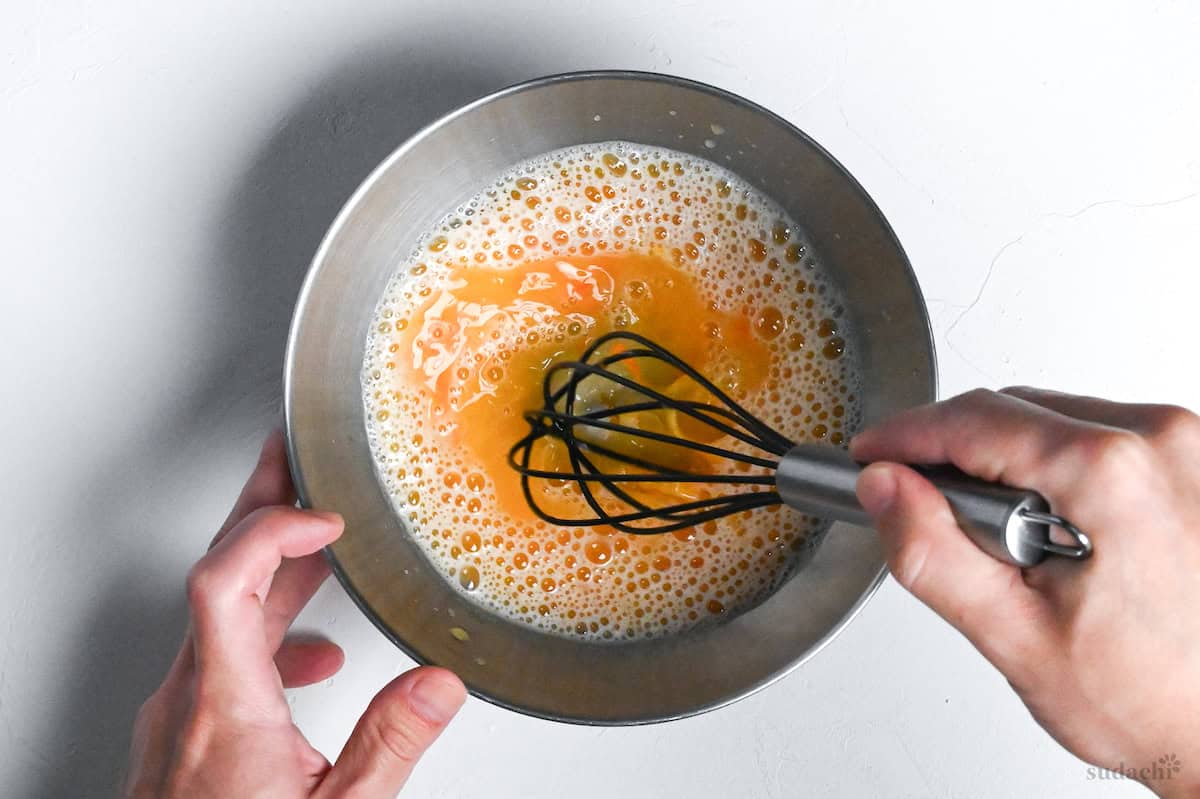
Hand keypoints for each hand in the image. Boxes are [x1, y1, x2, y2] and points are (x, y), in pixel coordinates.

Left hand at [123, 431, 465, 797]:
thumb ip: (388, 748)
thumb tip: (438, 684)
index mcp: (222, 709)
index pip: (225, 579)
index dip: (271, 528)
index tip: (323, 515)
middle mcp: (186, 702)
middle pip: (215, 575)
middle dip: (261, 510)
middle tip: (288, 457)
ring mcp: (175, 718)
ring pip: (219, 616)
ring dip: (272, 573)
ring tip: (320, 547)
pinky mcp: (180, 738)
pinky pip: (220, 659)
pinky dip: (268, 638)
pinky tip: (313, 657)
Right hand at [851, 388, 1199, 797]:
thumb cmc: (1153, 697)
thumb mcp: (1015, 637)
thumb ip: (933, 555)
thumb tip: (884, 488)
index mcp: (1113, 473)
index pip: (971, 419)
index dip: (904, 437)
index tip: (871, 456)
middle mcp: (1163, 442)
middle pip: (1012, 410)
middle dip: (960, 459)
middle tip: (952, 530)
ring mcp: (1188, 447)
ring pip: (1053, 419)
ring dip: (1013, 466)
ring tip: (1029, 551)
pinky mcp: (1197, 460)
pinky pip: (1099, 435)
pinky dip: (1061, 470)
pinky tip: (1070, 536)